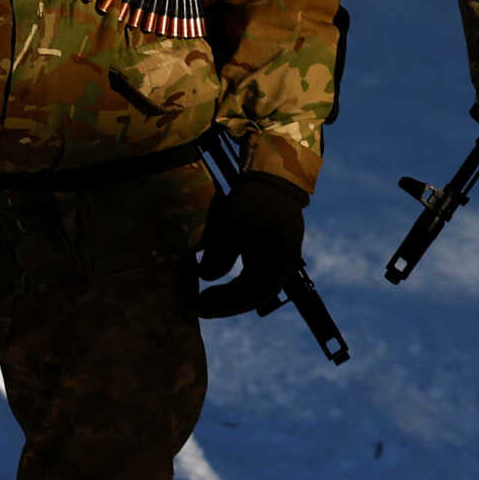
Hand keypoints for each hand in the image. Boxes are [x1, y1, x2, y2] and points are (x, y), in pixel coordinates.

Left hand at [195, 171, 308, 318]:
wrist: (274, 172)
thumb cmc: (254, 202)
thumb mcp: (231, 230)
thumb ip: (218, 259)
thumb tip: (205, 278)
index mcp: (278, 268)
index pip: (247, 299)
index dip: (220, 307)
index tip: (195, 307)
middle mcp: (283, 266)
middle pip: (251, 295)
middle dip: (223, 302)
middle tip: (196, 303)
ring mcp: (280, 255)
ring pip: (252, 283)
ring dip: (229, 291)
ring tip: (205, 293)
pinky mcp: (274, 244)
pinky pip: (254, 270)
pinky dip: (235, 276)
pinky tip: (219, 274)